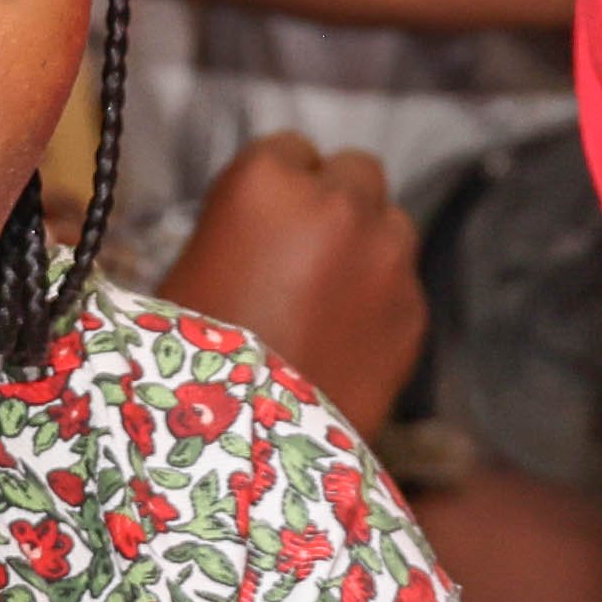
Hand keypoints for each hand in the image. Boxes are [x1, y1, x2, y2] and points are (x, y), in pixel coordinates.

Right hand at [164, 130, 427, 422]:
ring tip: (326, 300)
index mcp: (267, 180)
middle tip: (302, 253)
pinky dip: (381, 301)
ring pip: (390, 223)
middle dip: (333, 203)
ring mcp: (388, 255)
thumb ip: (242, 226)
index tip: (261, 225)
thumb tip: (265, 226)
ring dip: (366, 246)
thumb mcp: (187, 270)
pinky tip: (344, 340)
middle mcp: (339, 202)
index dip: (273, 191)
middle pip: (354, 171)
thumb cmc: (187, 359)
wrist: (242, 451)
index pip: (288, 150)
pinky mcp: (414, 310)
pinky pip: (402, 283)